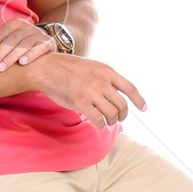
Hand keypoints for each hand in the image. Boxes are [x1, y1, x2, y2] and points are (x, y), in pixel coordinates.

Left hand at [0, 18, 55, 70]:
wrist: (44, 44)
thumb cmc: (19, 45)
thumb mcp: (5, 42)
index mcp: (14, 24)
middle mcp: (26, 27)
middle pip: (10, 41)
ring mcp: (38, 34)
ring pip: (23, 45)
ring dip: (11, 57)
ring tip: (1, 68)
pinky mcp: (48, 43)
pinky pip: (39, 48)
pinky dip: (31, 54)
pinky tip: (22, 63)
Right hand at [31, 53, 145, 127]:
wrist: (48, 68)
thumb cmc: (68, 69)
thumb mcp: (92, 67)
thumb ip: (105, 79)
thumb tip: (114, 95)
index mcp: (107, 71)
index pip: (130, 88)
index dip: (139, 100)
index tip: (144, 109)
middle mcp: (102, 82)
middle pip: (122, 105)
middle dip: (122, 115)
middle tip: (117, 118)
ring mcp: (91, 92)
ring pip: (112, 113)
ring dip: (112, 121)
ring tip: (106, 121)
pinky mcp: (81, 102)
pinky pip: (98, 119)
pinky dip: (101, 125)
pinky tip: (98, 124)